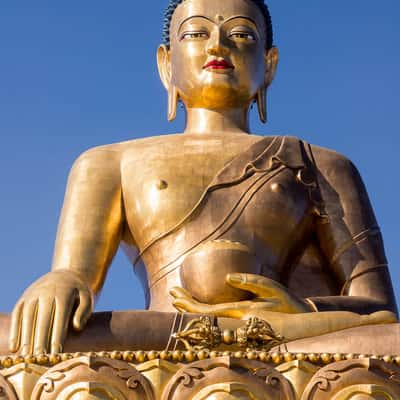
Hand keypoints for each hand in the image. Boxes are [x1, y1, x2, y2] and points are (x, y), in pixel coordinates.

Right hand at [9, 269, 92, 355]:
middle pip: (42, 319)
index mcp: (64, 292)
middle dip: (40, 340)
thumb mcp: (87, 297)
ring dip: (26, 337)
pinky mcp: (24, 297)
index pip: (60, 317)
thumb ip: (84, 311)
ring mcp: (33, 294)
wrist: (67, 274)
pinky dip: (15, 331)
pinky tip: (15, 347)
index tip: (56, 353)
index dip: (57, 336)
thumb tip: (76, 327)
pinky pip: (17, 314)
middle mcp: (46, 292)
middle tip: (40, 358)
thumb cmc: (79, 292)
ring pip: (27, 317)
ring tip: (27, 357)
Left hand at [170, 273, 312, 318]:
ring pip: (209, 317)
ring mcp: (238, 322)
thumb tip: (228, 277)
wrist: (300, 322)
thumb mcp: (272, 289)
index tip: (175, 294)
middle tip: (172, 292)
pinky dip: (204, 309)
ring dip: (193, 308)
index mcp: (240, 312)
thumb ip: (250, 282)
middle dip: (186, 305)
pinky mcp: (242, 319)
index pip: (207, 311)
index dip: (189, 304)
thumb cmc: (286, 303)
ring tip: (179, 298)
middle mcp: (235, 320)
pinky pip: (217, 315)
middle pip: (203, 316)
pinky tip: (199, 303)